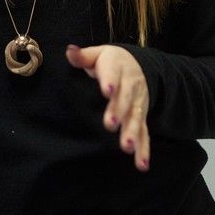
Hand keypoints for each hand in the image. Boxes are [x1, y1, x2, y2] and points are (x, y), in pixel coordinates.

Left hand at [66, 44, 150, 171]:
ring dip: (132, 133)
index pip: (113, 75)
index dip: (110, 81)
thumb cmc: (111, 62)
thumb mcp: (98, 54)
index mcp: (117, 69)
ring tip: (127, 147)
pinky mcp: (140, 117)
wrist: (138, 65)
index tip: (107, 89)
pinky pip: (144, 133)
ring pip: (136, 118)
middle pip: (124, 100)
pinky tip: (142, 164)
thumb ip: (83, 56)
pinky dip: (144, 149)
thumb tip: (69, 50)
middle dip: (118, 112)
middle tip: (110, 125)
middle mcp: (130, 87)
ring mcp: (136, 104)